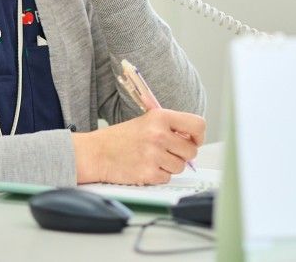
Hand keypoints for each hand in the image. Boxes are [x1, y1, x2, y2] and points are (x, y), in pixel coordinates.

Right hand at [72, 109, 205, 184]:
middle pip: (191, 150)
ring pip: (180, 166)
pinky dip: (158, 176)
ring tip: (152, 158)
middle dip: (183, 154)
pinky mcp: (149, 173)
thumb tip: (193, 139)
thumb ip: (170, 127)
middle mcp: (159, 135)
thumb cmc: (120, 138)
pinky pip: (167, 178)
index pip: (197, 125)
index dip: (198, 136)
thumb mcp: (146, 122)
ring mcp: (154, 155)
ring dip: (170, 166)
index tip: (193, 140)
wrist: (96, 153)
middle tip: (168, 152)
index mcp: (160, 117)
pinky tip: (145, 167)